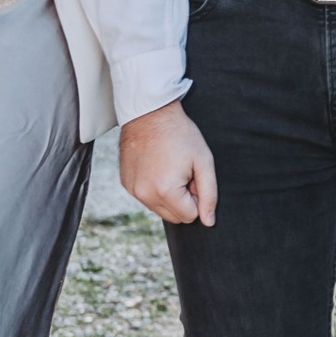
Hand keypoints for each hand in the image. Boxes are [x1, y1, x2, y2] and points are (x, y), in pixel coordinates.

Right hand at [119, 101, 217, 226]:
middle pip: (174, 217)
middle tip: (184, 172)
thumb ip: (209, 194)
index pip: (190, 216)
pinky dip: (155, 188)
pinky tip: (158, 166)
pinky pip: (146, 198)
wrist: (150, 114)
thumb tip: (209, 222)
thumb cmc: (181, 135)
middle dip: (184, 199)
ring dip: (170, 195)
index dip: (197, 197)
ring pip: (160, 209)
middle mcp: (145, 195)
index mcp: (166, 191)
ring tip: (171, 168)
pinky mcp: (126, 184)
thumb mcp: (203, 162)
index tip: (194, 177)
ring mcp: (133, 190)